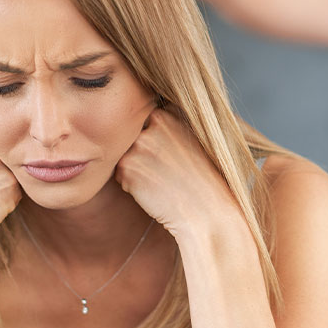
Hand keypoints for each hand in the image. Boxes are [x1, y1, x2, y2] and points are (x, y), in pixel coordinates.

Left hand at [114, 109, 241, 241]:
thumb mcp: (193, 139)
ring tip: (162, 181)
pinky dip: (132, 186)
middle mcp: (149, 126)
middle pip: (132, 139)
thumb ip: (169, 125)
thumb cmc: (203, 178)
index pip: (144, 123)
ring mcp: (137, 147)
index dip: (155, 141)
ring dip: (137, 170)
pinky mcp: (127, 169)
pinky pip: (121, 176)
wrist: (207, 211)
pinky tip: (154, 191)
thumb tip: (147, 120)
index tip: (170, 154)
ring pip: (125, 157)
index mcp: (166, 116)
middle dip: (143, 154)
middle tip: (167, 170)